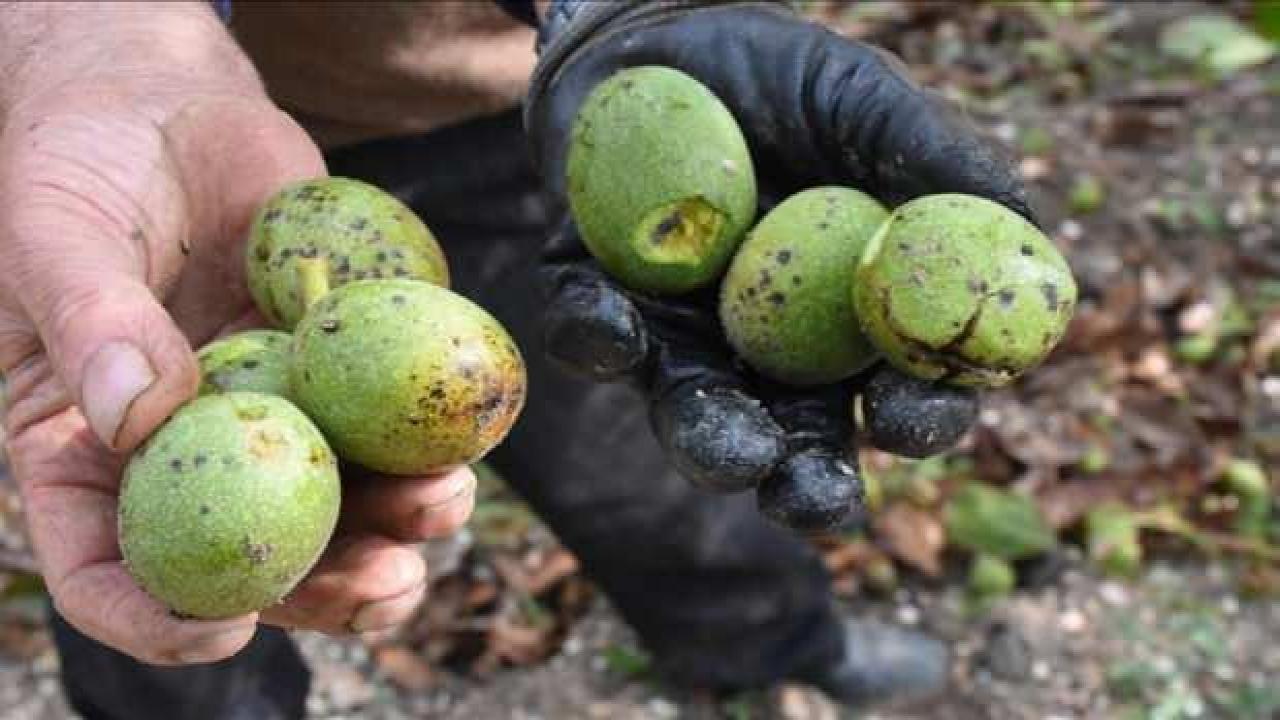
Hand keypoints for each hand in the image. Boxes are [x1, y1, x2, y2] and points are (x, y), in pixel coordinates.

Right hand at [0, 5, 471, 664]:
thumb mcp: (54, 232)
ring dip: (398, 523)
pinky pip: (382, 420)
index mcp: (87, 448)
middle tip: (390, 584)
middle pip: (252, 551)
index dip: (156, 617)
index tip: (226, 629)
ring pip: (336, 499)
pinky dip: (427, 441)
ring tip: (444, 504)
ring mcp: (270, 409)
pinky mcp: (335, 365)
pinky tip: (463, 442)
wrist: (163, 98)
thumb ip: (87, 319)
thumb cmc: (78, 162)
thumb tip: (132, 412)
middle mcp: (188, 446)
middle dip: (326, 586)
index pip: (103, 563)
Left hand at [525, 1, 1025, 530]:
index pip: (902, 389)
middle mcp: (771, 343)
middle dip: (805, 481)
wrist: (654, 32)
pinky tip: (614, 323)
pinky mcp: (599, 304)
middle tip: (806, 497)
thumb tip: (1025, 236)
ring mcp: (681, 333)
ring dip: (707, 440)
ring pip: (694, 413)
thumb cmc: (778, 70)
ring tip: (725, 452)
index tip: (909, 417)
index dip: (917, 417)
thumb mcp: (865, 100)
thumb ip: (934, 162)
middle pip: (798, 439)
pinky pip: (593, 338)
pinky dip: (600, 339)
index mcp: (852, 313)